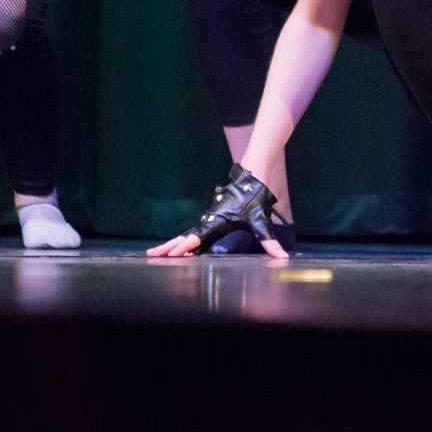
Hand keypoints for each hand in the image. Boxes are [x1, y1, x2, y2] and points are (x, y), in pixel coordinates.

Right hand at [146, 163, 288, 258]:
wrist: (253, 174)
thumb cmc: (256, 195)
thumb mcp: (262, 219)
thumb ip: (269, 240)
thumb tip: (281, 257)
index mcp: (218, 220)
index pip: (198, 236)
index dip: (186, 247)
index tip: (173, 254)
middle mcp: (210, 219)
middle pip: (186, 235)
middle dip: (169, 246)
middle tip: (151, 254)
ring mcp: (210, 217)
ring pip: (187, 232)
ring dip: (173, 242)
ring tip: (156, 251)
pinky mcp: (213, 217)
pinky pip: (194, 230)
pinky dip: (183, 238)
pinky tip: (177, 245)